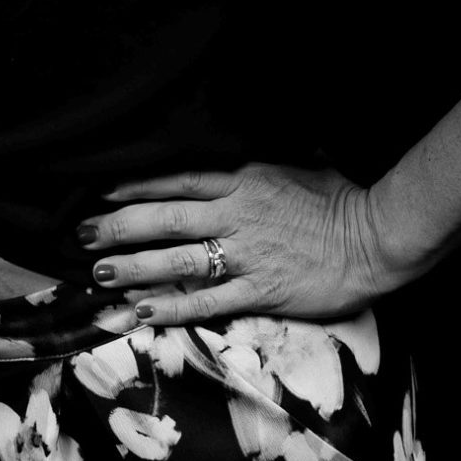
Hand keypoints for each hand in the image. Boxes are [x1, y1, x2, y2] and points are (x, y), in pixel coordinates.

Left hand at [80, 162, 394, 330]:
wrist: (378, 237)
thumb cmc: (344, 199)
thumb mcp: (300, 166)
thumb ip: (267, 165)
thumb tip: (254, 149)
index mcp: (244, 182)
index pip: (177, 181)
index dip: (135, 187)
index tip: (102, 192)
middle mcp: (237, 216)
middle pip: (165, 219)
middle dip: (119, 227)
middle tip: (82, 236)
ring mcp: (248, 254)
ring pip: (179, 260)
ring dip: (135, 267)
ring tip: (99, 274)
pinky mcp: (262, 290)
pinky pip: (209, 301)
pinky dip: (174, 307)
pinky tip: (143, 311)